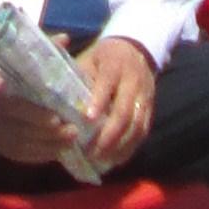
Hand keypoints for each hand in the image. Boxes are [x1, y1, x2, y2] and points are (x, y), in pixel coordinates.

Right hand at [0, 55, 76, 169]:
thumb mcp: (5, 54)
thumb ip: (36, 49)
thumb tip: (64, 40)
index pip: (15, 107)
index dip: (37, 116)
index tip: (58, 118)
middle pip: (21, 130)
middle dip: (49, 135)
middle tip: (73, 132)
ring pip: (20, 146)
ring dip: (45, 148)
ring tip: (68, 144)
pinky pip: (14, 154)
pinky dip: (34, 156)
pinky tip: (51, 153)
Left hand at [76, 34, 156, 174]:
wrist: (136, 49)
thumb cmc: (104, 57)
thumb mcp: (89, 59)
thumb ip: (78, 78)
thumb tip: (59, 104)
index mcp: (115, 64)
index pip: (107, 83)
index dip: (98, 101)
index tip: (86, 119)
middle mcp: (133, 81)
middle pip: (124, 111)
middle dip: (108, 134)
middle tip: (91, 151)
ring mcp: (144, 96)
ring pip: (137, 125)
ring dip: (120, 146)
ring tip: (102, 160)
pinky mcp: (150, 110)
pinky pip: (143, 132)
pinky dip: (130, 148)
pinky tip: (115, 159)